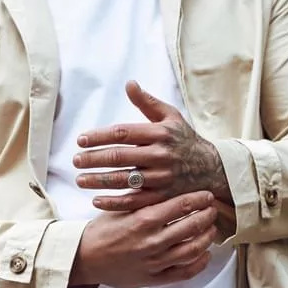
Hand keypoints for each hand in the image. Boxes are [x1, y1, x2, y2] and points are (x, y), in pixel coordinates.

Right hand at [72, 190, 220, 287]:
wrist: (84, 258)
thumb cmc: (102, 231)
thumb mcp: (120, 208)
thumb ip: (143, 197)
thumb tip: (166, 182)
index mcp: (143, 220)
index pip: (181, 205)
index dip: (199, 199)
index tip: (206, 195)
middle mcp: (151, 241)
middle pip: (192, 227)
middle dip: (207, 216)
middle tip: (212, 209)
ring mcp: (154, 262)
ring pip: (193, 250)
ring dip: (207, 238)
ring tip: (210, 229)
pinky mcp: (154, 278)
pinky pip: (184, 273)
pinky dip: (199, 263)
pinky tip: (204, 254)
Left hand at [73, 80, 230, 210]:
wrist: (211, 168)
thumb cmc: (184, 139)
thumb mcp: (171, 117)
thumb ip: (147, 102)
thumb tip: (129, 84)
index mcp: (160, 133)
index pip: (123, 133)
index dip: (99, 136)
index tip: (80, 140)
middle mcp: (161, 156)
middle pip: (120, 157)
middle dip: (94, 159)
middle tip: (75, 160)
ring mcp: (162, 179)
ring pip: (125, 181)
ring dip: (99, 181)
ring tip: (80, 179)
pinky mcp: (163, 198)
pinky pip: (135, 202)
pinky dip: (115, 203)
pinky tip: (96, 201)